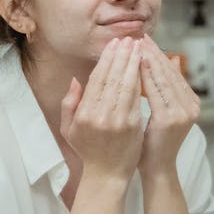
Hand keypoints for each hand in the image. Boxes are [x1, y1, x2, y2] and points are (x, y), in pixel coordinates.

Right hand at [60, 37, 143, 180]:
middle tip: (128, 39)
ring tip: (138, 47)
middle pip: (112, 78)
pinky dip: (140, 80)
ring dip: (133, 63)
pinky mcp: (132, 125)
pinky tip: (143, 67)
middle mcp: (99, 115)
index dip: (106, 59)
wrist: (107, 174)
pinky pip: (136, 97)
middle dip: (121, 55)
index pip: (96, 79)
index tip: (113, 44)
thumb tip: (77, 80)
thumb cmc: (88, 150)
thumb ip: (70, 103)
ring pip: (126, 84)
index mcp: (83, 113)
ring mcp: (117, 120)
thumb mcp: (69, 128)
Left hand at [139, 34, 200, 175]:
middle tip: (139, 36)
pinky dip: (146, 75)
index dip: (157, 54)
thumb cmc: (153, 141)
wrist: (156, 168)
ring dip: (149, 59)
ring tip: (136, 44)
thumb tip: (172, 59)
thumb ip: (166, 88)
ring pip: (163, 78)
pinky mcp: (170, 118)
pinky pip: (155, 90)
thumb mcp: (163, 111)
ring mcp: (182, 112)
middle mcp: (190, 105)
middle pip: (169, 71)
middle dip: (152, 52)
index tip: (143, 40)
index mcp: (189, 102)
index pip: (172, 71)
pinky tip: (135, 64)